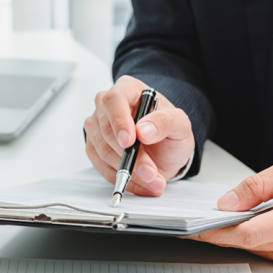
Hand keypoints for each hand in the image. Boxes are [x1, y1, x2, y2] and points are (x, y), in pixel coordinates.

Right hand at [84, 76, 194, 195]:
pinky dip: (122, 178)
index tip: (129, 141)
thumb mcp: (179, 123)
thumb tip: (144, 130)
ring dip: (128, 171)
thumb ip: (165, 122)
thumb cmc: (168, 130)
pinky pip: (101, 167)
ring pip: (103, 151)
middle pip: (107, 130)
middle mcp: (106, 106)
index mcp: (127, 89)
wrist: (163, 150)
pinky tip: (140, 183)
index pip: (114, 100)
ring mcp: (96, 127)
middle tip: (151, 172)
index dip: (119, 121)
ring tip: (153, 180)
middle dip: (130, 156)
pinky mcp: (93, 148)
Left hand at [194, 164, 272, 262]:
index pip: (246, 235)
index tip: (191, 227)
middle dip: (217, 235)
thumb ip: (259, 186)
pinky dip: (252, 239)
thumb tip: (228, 203)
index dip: (215, 232)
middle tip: (188, 227)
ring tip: (205, 225)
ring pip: (258, 249)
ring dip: (233, 239)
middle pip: (248, 244)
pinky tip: (236, 226)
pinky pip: (270, 249)